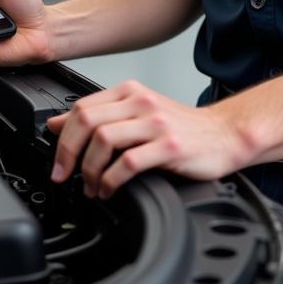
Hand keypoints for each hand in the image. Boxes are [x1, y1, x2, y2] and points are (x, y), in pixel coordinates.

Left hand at [46, 80, 247, 198]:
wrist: (225, 134)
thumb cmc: (182, 127)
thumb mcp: (137, 114)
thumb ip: (100, 117)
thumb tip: (57, 124)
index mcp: (130, 92)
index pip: (81, 107)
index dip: (62, 136)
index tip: (57, 161)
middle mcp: (141, 102)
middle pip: (87, 122)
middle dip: (68, 153)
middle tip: (64, 176)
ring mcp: (156, 123)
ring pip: (104, 140)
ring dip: (89, 170)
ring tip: (91, 187)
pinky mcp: (170, 146)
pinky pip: (128, 163)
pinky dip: (111, 180)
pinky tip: (110, 191)